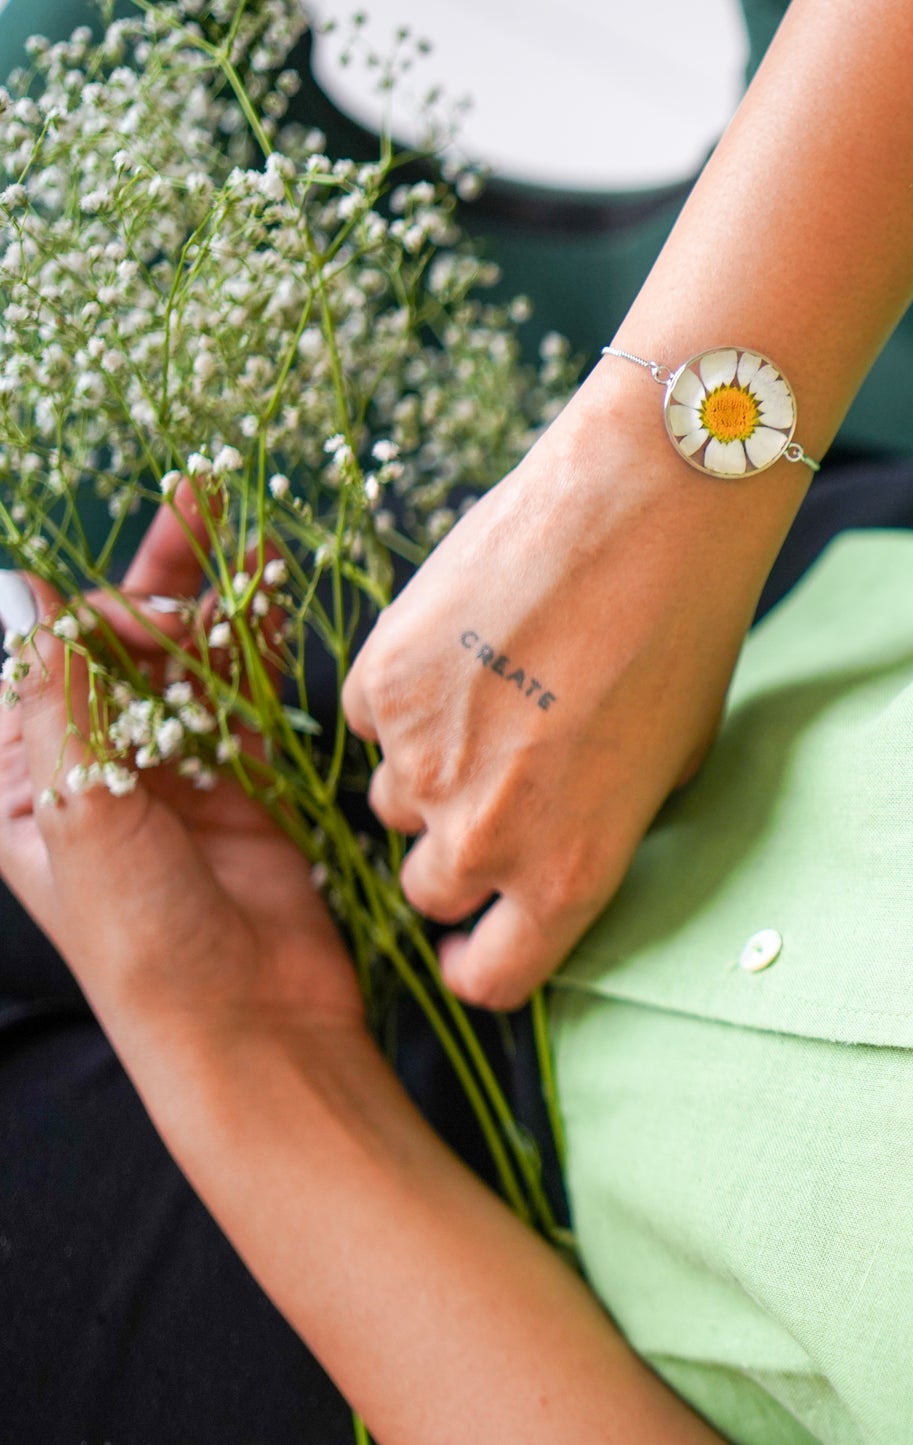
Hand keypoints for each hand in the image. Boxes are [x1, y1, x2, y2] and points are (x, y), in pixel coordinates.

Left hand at [0, 498, 360, 1055]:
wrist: (250, 1018)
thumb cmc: (143, 936)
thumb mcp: (80, 814)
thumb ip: (60, 700)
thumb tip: (25, 590)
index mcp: (27, 776)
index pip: (43, 659)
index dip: (87, 613)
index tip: (139, 604)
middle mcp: (97, 762)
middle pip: (119, 645)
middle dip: (154, 575)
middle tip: (199, 496)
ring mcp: (175, 767)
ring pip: (189, 660)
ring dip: (214, 597)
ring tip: (245, 529)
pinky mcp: (243, 779)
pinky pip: (246, 694)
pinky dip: (258, 644)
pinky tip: (271, 591)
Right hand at [343, 369, 809, 1006]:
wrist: (648, 509)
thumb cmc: (685, 639)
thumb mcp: (668, 768)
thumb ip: (597, 831)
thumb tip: (553, 843)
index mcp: (565, 875)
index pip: (490, 981)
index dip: (481, 963)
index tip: (478, 939)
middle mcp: (482, 837)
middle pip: (426, 890)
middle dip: (454, 857)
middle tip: (495, 791)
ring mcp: (418, 759)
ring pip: (391, 801)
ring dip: (428, 774)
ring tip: (493, 699)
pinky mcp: (381, 679)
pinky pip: (373, 719)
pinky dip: (407, 700)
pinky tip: (468, 647)